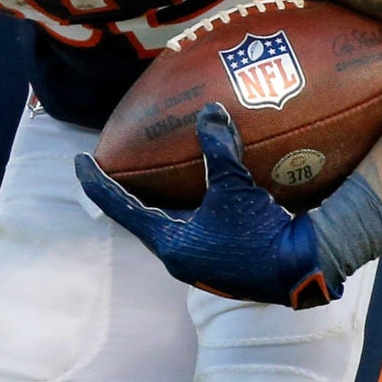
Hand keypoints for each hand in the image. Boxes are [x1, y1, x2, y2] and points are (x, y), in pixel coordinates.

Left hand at [75, 103, 341, 308]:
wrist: (303, 271)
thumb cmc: (260, 234)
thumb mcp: (234, 188)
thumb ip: (218, 149)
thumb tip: (209, 110)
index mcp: (170, 244)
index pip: (121, 208)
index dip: (97, 183)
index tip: (78, 161)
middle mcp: (181, 258)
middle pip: (147, 217)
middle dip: (135, 192)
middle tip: (122, 165)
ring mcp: (205, 263)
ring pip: (177, 223)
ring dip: (170, 199)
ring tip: (164, 174)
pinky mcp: (227, 262)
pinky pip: (203, 227)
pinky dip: (199, 205)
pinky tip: (210, 190)